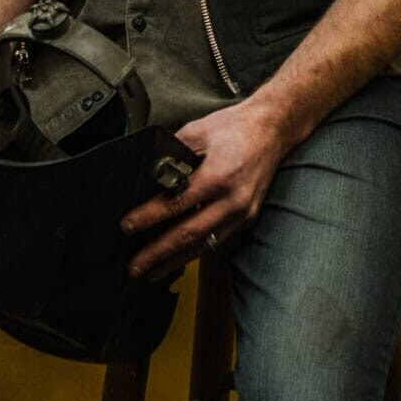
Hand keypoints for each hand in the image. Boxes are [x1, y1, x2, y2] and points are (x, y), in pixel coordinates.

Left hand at [121, 96, 295, 282]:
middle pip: (189, 234)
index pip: (176, 204)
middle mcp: (232, 200)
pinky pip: (216, 240)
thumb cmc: (234, 127)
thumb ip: (172, 156)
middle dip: (158, 253)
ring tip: (151, 273)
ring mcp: (242, 212)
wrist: (272, 129)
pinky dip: (194, 251)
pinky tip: (177, 258)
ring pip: (204, 244)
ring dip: (175, 261)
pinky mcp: (247, 218)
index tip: (127, 226)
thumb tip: (148, 177)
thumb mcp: (196, 132)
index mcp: (218, 175)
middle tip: (134, 267)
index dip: (149, 217)